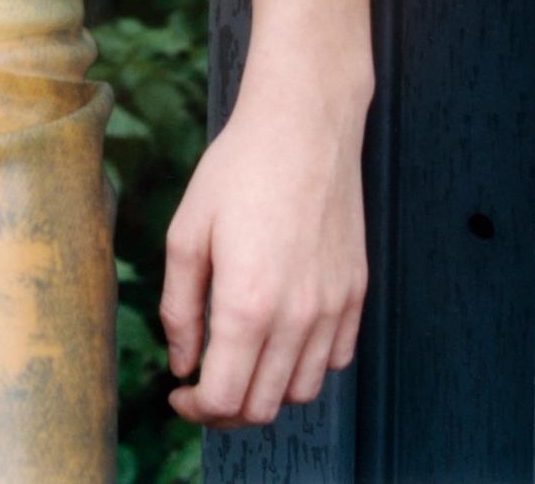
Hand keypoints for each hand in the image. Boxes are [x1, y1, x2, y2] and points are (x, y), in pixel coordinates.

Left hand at [159, 71, 369, 428]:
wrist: (303, 125)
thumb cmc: (238, 170)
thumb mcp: (187, 232)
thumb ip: (179, 307)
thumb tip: (182, 364)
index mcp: (246, 304)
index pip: (224, 398)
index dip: (196, 409)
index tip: (180, 395)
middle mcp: (296, 317)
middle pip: (263, 406)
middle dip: (226, 408)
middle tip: (203, 384)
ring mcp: (333, 308)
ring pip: (302, 391)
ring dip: (267, 390)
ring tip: (241, 359)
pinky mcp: (355, 294)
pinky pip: (335, 359)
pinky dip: (306, 365)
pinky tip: (281, 336)